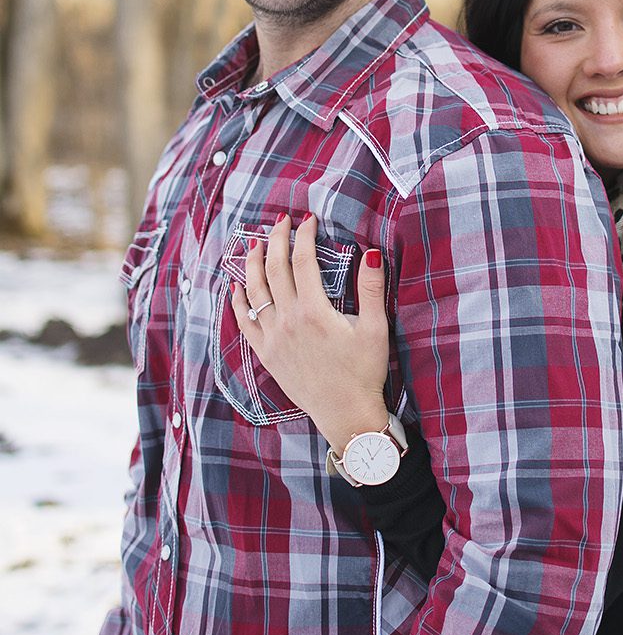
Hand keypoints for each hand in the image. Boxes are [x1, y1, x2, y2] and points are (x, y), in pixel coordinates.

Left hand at [233, 213, 391, 453]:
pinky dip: (237, 302)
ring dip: (253, 264)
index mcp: (314, 312)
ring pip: (254, 292)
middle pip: (274, 270)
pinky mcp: (267, 355)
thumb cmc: (364, 372)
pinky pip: (244, 323)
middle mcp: (287, 322)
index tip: (308, 220)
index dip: (304, 236)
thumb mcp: (376, 329)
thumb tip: (370, 253)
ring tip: (255, 244)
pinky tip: (235, 287)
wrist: (346, 415)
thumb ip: (371, 289)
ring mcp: (273, 339)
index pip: (302, 261)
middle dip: (275, 240)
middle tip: (280, 221)